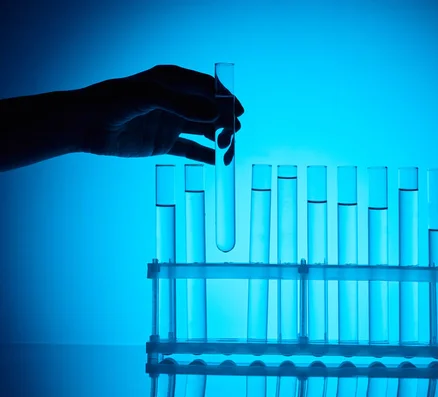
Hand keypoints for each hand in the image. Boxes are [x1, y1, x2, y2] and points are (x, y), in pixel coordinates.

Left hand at [73, 65, 243, 164]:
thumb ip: (183, 106)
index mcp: (172, 81)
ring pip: (203, 131)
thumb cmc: (113, 101)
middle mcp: (175, 101)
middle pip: (209, 110)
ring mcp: (170, 123)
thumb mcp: (149, 96)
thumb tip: (216, 115)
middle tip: (233, 133)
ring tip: (230, 149)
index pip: (207, 87)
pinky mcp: (163, 143)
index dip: (225, 99)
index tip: (239, 112)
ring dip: (219, 139)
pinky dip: (205, 155)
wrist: (86, 125)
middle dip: (225, 121)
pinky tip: (218, 161)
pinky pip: (190, 150)